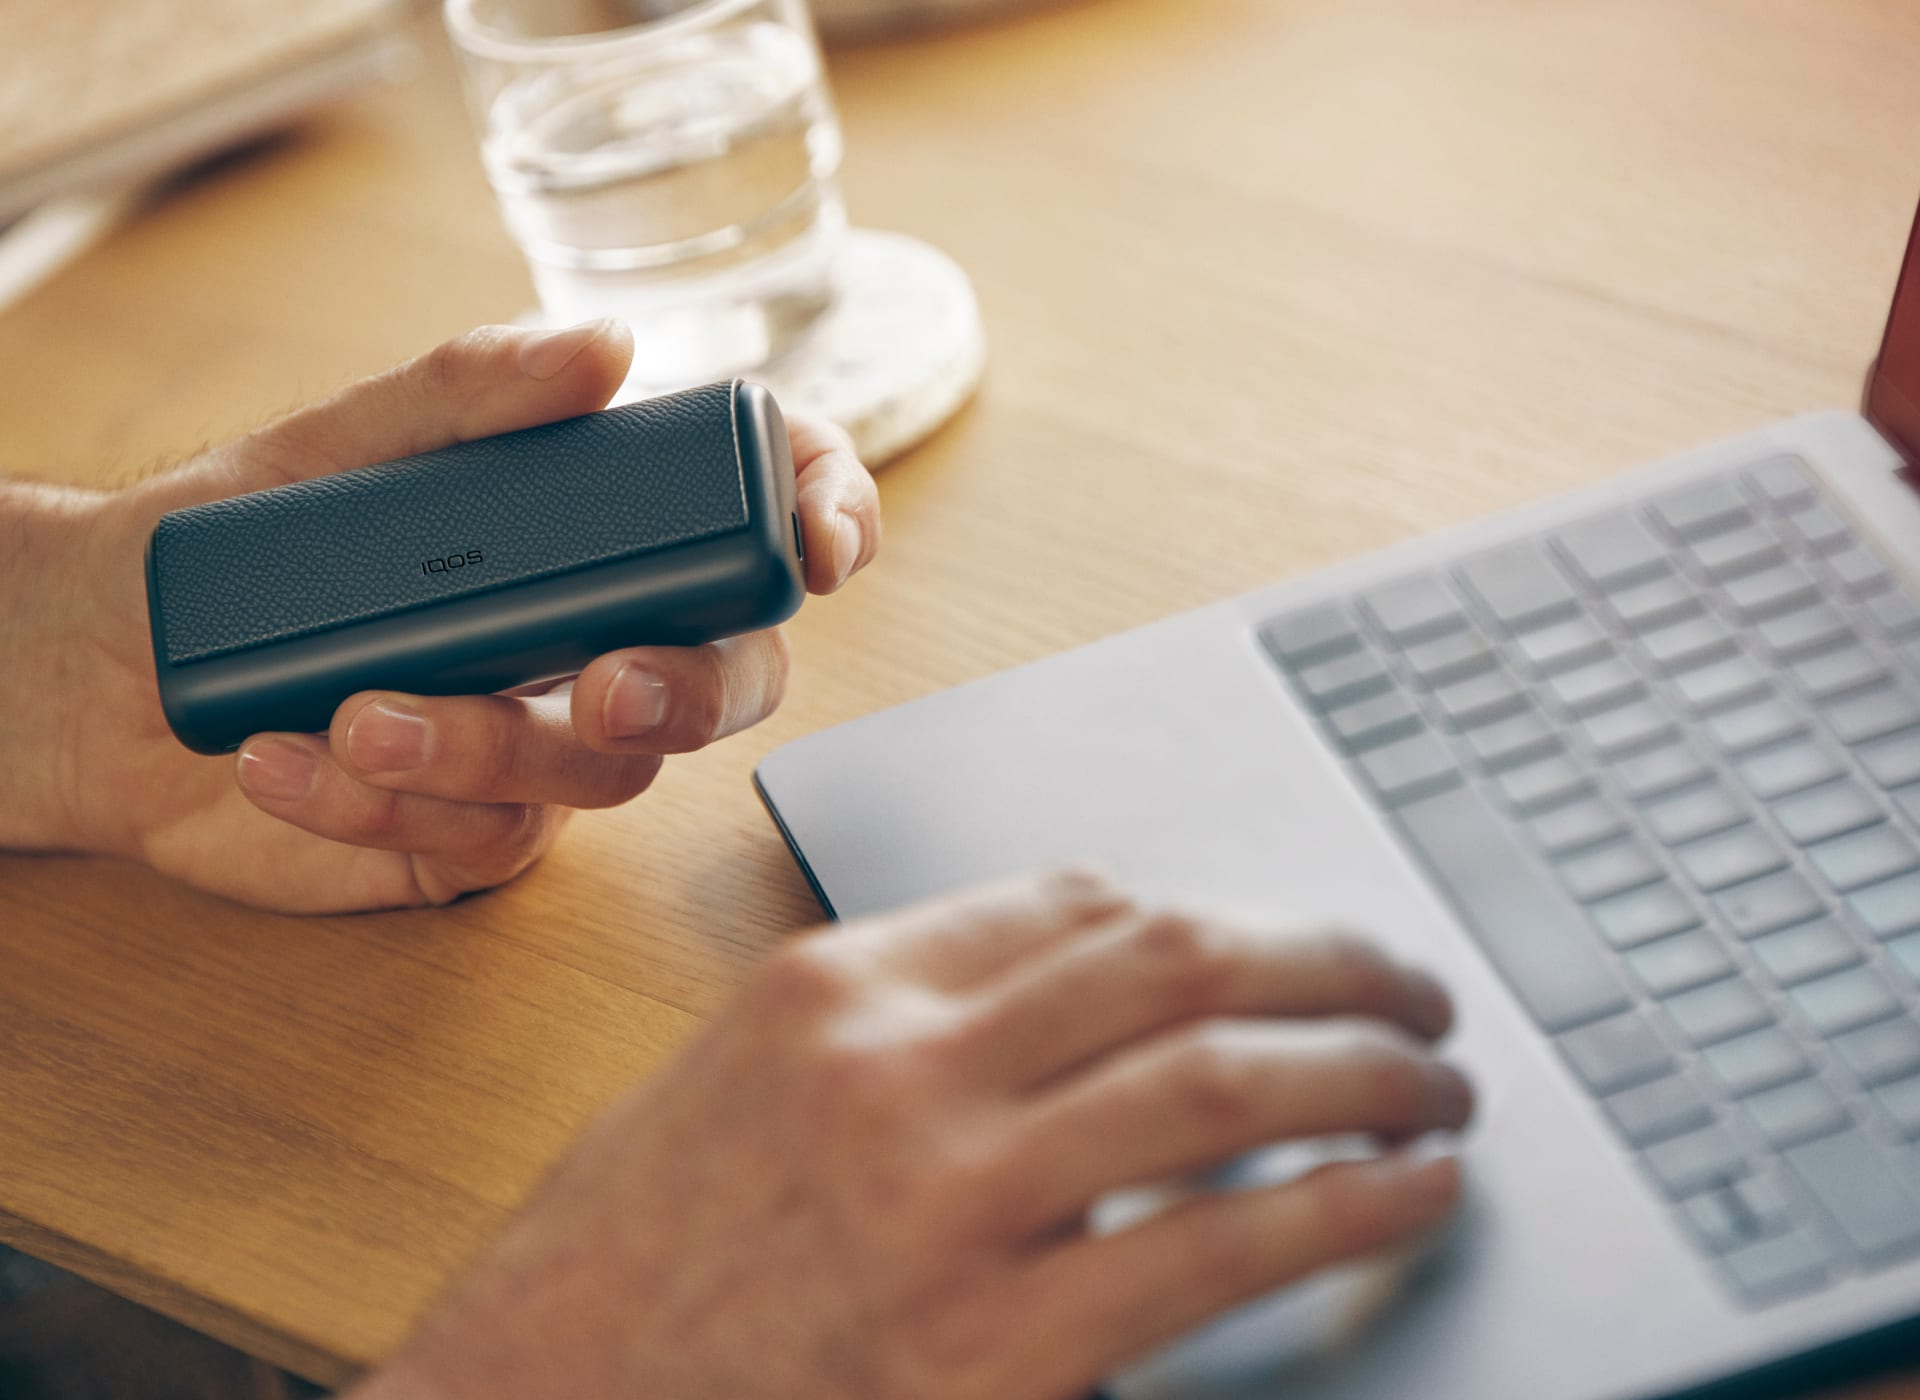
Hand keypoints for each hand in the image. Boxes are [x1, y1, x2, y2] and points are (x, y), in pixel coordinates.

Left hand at [0, 321, 879, 909]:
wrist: (108, 669)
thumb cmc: (238, 540)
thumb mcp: (343, 441)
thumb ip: (474, 391)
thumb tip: (606, 347)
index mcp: (594, 530)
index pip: (754, 518)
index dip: (827, 521)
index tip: (821, 547)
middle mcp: (596, 635)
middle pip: (728, 676)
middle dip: (691, 689)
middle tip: (606, 683)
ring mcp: (544, 738)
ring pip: (605, 772)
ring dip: (491, 745)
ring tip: (356, 713)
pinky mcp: (475, 826)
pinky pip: (492, 835)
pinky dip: (392, 801)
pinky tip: (291, 759)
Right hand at [355, 873, 1471, 1399]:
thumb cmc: (625, 1273)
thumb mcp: (734, 1088)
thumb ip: (897, 1023)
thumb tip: (1074, 990)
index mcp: (832, 992)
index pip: (1074, 904)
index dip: (1209, 925)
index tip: (1272, 956)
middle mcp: (895, 1072)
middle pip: (1174, 959)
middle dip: (1327, 959)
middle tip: (1412, 983)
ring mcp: (948, 1207)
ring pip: (1220, 1079)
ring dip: (1365, 1064)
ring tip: (1436, 1075)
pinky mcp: (997, 1353)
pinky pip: (1222, 1249)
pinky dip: (1347, 1202)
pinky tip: (1408, 1188)